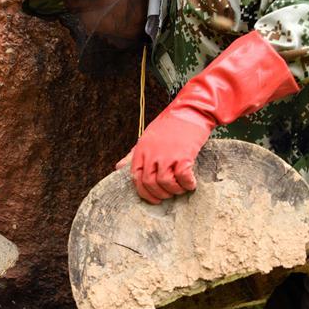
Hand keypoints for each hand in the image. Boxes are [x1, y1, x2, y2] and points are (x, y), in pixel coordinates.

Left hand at [117, 32, 298, 204]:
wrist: (191, 109)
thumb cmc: (170, 125)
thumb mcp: (146, 138)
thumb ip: (133, 155)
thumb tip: (117, 168)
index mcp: (141, 150)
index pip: (135, 178)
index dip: (144, 192)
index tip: (154, 198)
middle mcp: (151, 153)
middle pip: (150, 183)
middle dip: (160, 194)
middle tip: (169, 195)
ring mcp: (167, 154)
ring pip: (165, 183)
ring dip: (174, 190)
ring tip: (181, 188)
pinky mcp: (184, 155)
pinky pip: (183, 178)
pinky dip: (187, 184)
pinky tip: (191, 183)